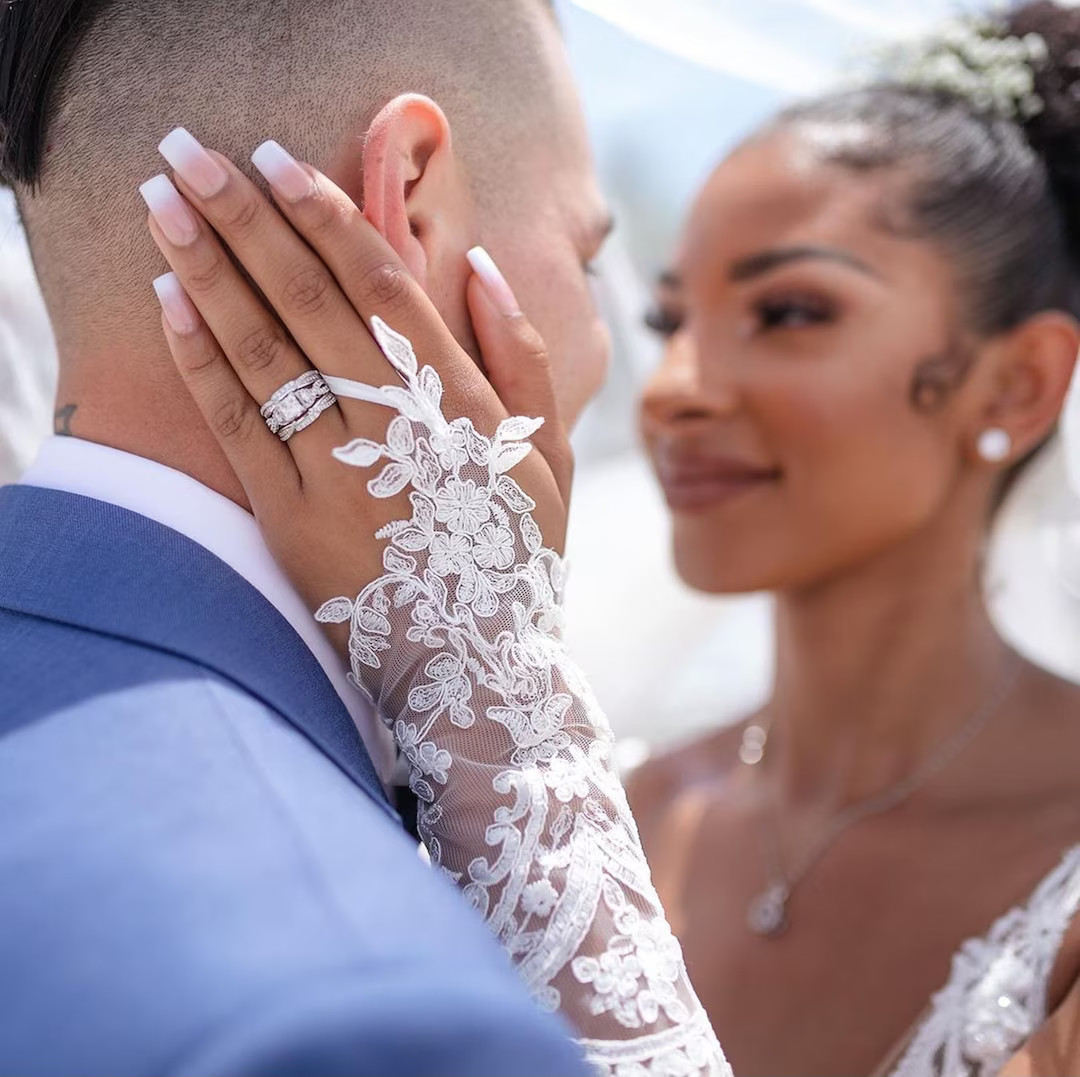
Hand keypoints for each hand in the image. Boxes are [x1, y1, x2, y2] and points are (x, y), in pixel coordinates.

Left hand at [140, 132, 572, 614]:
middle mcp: (396, 425)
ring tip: (163, 207)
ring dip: (209, 272)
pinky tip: (170, 303)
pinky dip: (202, 363)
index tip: (280, 164)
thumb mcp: (549, 457)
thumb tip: (485, 266)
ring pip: (265, 353)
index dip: (328, 220)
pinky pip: (238, 427)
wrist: (477, 669)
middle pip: (310, 303)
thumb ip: (525, 358)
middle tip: (192, 155)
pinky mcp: (290, 519)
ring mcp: (338, 472)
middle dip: (247, 221)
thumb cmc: (516, 556)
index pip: (384, 288)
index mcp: (461, 402)